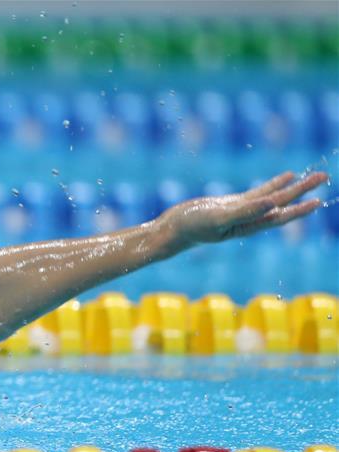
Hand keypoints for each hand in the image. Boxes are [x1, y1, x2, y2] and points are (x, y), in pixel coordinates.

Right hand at [159, 171, 328, 248]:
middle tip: (323, 176)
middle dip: (302, 191)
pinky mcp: (232, 204)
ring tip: (311, 176)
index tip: (318, 199)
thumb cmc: (193, 226)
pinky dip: (273, 185)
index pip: (280, 216)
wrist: (173, 228)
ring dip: (292, 187)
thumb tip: (274, 204)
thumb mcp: (220, 217)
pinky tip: (285, 177)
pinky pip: (259, 192)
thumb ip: (246, 211)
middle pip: (281, 204)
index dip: (299, 209)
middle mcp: (250, 219)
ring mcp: (242, 211)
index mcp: (249, 225)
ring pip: (273, 197)